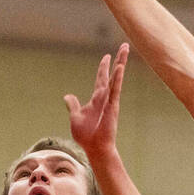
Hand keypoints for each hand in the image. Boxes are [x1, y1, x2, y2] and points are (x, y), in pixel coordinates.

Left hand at [63, 45, 128, 160]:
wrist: (94, 148)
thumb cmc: (86, 136)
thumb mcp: (75, 117)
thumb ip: (73, 105)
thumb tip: (67, 96)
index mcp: (96, 99)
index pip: (101, 79)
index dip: (103, 67)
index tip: (107, 56)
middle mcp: (105, 97)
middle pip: (112, 74)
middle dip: (118, 60)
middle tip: (124, 46)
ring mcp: (110, 100)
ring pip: (116, 77)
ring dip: (121, 62)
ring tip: (125, 49)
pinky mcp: (113, 106)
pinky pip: (115, 89)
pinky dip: (117, 78)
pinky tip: (119, 67)